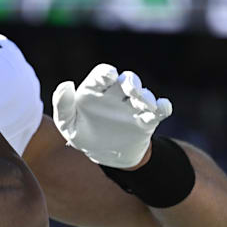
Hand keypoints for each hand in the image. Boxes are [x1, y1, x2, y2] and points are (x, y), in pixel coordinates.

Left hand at [53, 64, 172, 168]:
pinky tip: (163, 107)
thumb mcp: (67, 124)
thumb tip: (66, 84)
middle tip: (131, 89)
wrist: (102, 154)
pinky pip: (158, 111)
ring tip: (144, 103)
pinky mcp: (146, 120)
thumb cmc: (82, 134)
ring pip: (144, 94)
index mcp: (95, 91)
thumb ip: (63, 105)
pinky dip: (163, 107)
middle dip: (131, 82)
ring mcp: (132, 106)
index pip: (103, 74)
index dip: (107, 72)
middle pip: (127, 80)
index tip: (109, 76)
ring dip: (146, 96)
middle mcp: (115, 94)